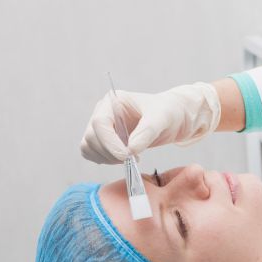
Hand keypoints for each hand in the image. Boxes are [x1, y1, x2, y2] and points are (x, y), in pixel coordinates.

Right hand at [80, 82, 220, 163]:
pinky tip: (125, 159)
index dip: (109, 143)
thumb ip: (147, 132)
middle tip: (131, 159)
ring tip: (130, 158)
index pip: (99, 123)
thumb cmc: (168, 112)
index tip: (126, 156)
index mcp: (113, 101)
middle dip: (109, 153)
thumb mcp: (163, 118)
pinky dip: (105, 160)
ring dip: (106, 158)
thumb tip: (129, 150)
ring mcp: (101, 127)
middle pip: (90, 137)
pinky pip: (93, 154)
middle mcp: (103, 112)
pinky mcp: (104, 140)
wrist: (173, 117)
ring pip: (88, 147)